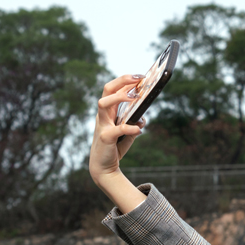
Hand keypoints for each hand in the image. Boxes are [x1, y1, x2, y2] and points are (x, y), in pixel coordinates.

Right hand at [89, 75, 147, 212]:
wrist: (104, 168)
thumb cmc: (114, 147)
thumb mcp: (128, 134)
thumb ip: (134, 124)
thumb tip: (142, 119)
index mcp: (108, 112)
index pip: (113, 89)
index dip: (125, 80)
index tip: (140, 76)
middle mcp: (103, 115)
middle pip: (107, 90)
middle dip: (122, 81)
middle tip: (139, 78)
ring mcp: (102, 125)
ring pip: (103, 104)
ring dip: (119, 97)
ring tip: (135, 96)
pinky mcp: (105, 138)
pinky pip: (116, 130)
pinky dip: (128, 128)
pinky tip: (138, 129)